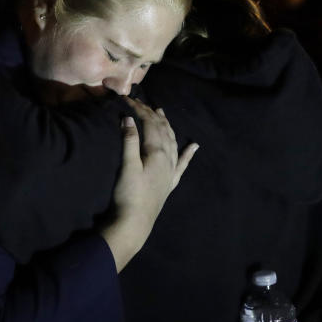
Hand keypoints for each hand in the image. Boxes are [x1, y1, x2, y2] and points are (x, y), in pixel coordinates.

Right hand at [100, 98, 198, 270]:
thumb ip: (129, 141)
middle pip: (162, 129)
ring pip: (172, 141)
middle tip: (140, 102)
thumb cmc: (129, 194)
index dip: (139, 109)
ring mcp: (171, 170)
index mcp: (157, 152)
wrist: (136, 223)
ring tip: (161, 113)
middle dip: (151, 114)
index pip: (150, 123)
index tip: (127, 99)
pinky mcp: (170, 182)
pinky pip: (183, 164)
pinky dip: (188, 153)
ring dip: (167, 125)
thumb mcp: (127, 166)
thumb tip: (129, 118)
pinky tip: (195, 146)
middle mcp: (168, 158)